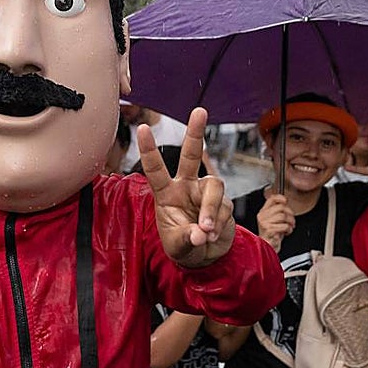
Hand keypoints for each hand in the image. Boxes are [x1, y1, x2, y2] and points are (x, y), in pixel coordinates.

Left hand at [140, 107, 235, 268]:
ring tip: (206, 230)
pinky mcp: (223, 202)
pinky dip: (218, 223)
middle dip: (195, 132)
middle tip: (199, 111)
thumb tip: (201, 233)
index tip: (143, 128)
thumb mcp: (178, 245)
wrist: (205, 256)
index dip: (149, 149)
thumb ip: (188, 238)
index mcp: (166, 193)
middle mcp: (186, 186)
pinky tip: (212, 235)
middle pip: (191, 155)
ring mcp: (205, 192)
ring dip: (210, 209)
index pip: (155, 169)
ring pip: (213, 187)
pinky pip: (224, 207)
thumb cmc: (183, 245)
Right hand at [256, 193, 294, 251]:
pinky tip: (286, 232)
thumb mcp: (274, 220)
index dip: (281, 197)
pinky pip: (284, 225)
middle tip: (291, 221)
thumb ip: (278, 211)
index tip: (286, 201)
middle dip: (290, 214)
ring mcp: (265, 223)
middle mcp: (262, 216)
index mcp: (263, 212)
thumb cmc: (272, 234)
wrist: (267, 247)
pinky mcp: (269, 230)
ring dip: (290, 222)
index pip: (271, 199)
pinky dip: (288, 229)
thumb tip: (286, 203)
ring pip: (283, 216)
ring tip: (289, 227)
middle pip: (281, 207)